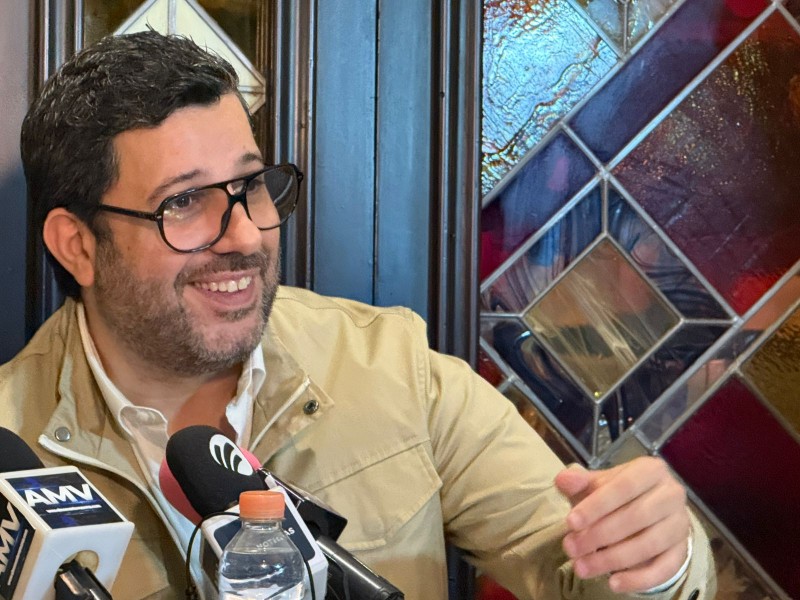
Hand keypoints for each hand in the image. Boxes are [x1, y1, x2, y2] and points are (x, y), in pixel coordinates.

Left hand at [554, 456, 689, 593]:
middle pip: (636, 517)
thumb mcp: (596, 484)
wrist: (646, 512)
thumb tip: (563, 479)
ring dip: (612, 559)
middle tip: (570, 548)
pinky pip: (664, 569)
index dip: (596, 505)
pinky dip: (638, 579)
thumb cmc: (615, 495)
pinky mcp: (682, 551)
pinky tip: (613, 584)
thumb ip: (579, 482)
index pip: (624, 486)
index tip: (570, 522)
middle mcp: (672, 494)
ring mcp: (680, 524)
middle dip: (599, 535)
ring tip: (582, 568)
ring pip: (648, 545)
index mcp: (651, 470)